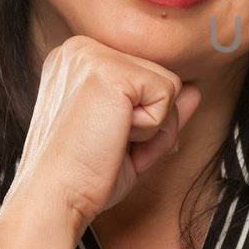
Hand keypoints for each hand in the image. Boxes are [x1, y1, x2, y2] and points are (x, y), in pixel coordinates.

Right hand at [8, 35, 202, 238]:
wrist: (53, 199)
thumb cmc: (82, 176)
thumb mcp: (128, 137)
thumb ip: (159, 109)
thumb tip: (195, 91)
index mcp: (77, 61)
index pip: (143, 78)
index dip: (141, 120)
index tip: (104, 141)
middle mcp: (80, 49)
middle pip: (160, 78)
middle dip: (151, 123)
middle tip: (108, 145)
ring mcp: (93, 55)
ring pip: (169, 85)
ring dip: (152, 126)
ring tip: (108, 140)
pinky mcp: (110, 71)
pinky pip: (167, 94)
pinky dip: (152, 129)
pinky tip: (113, 137)